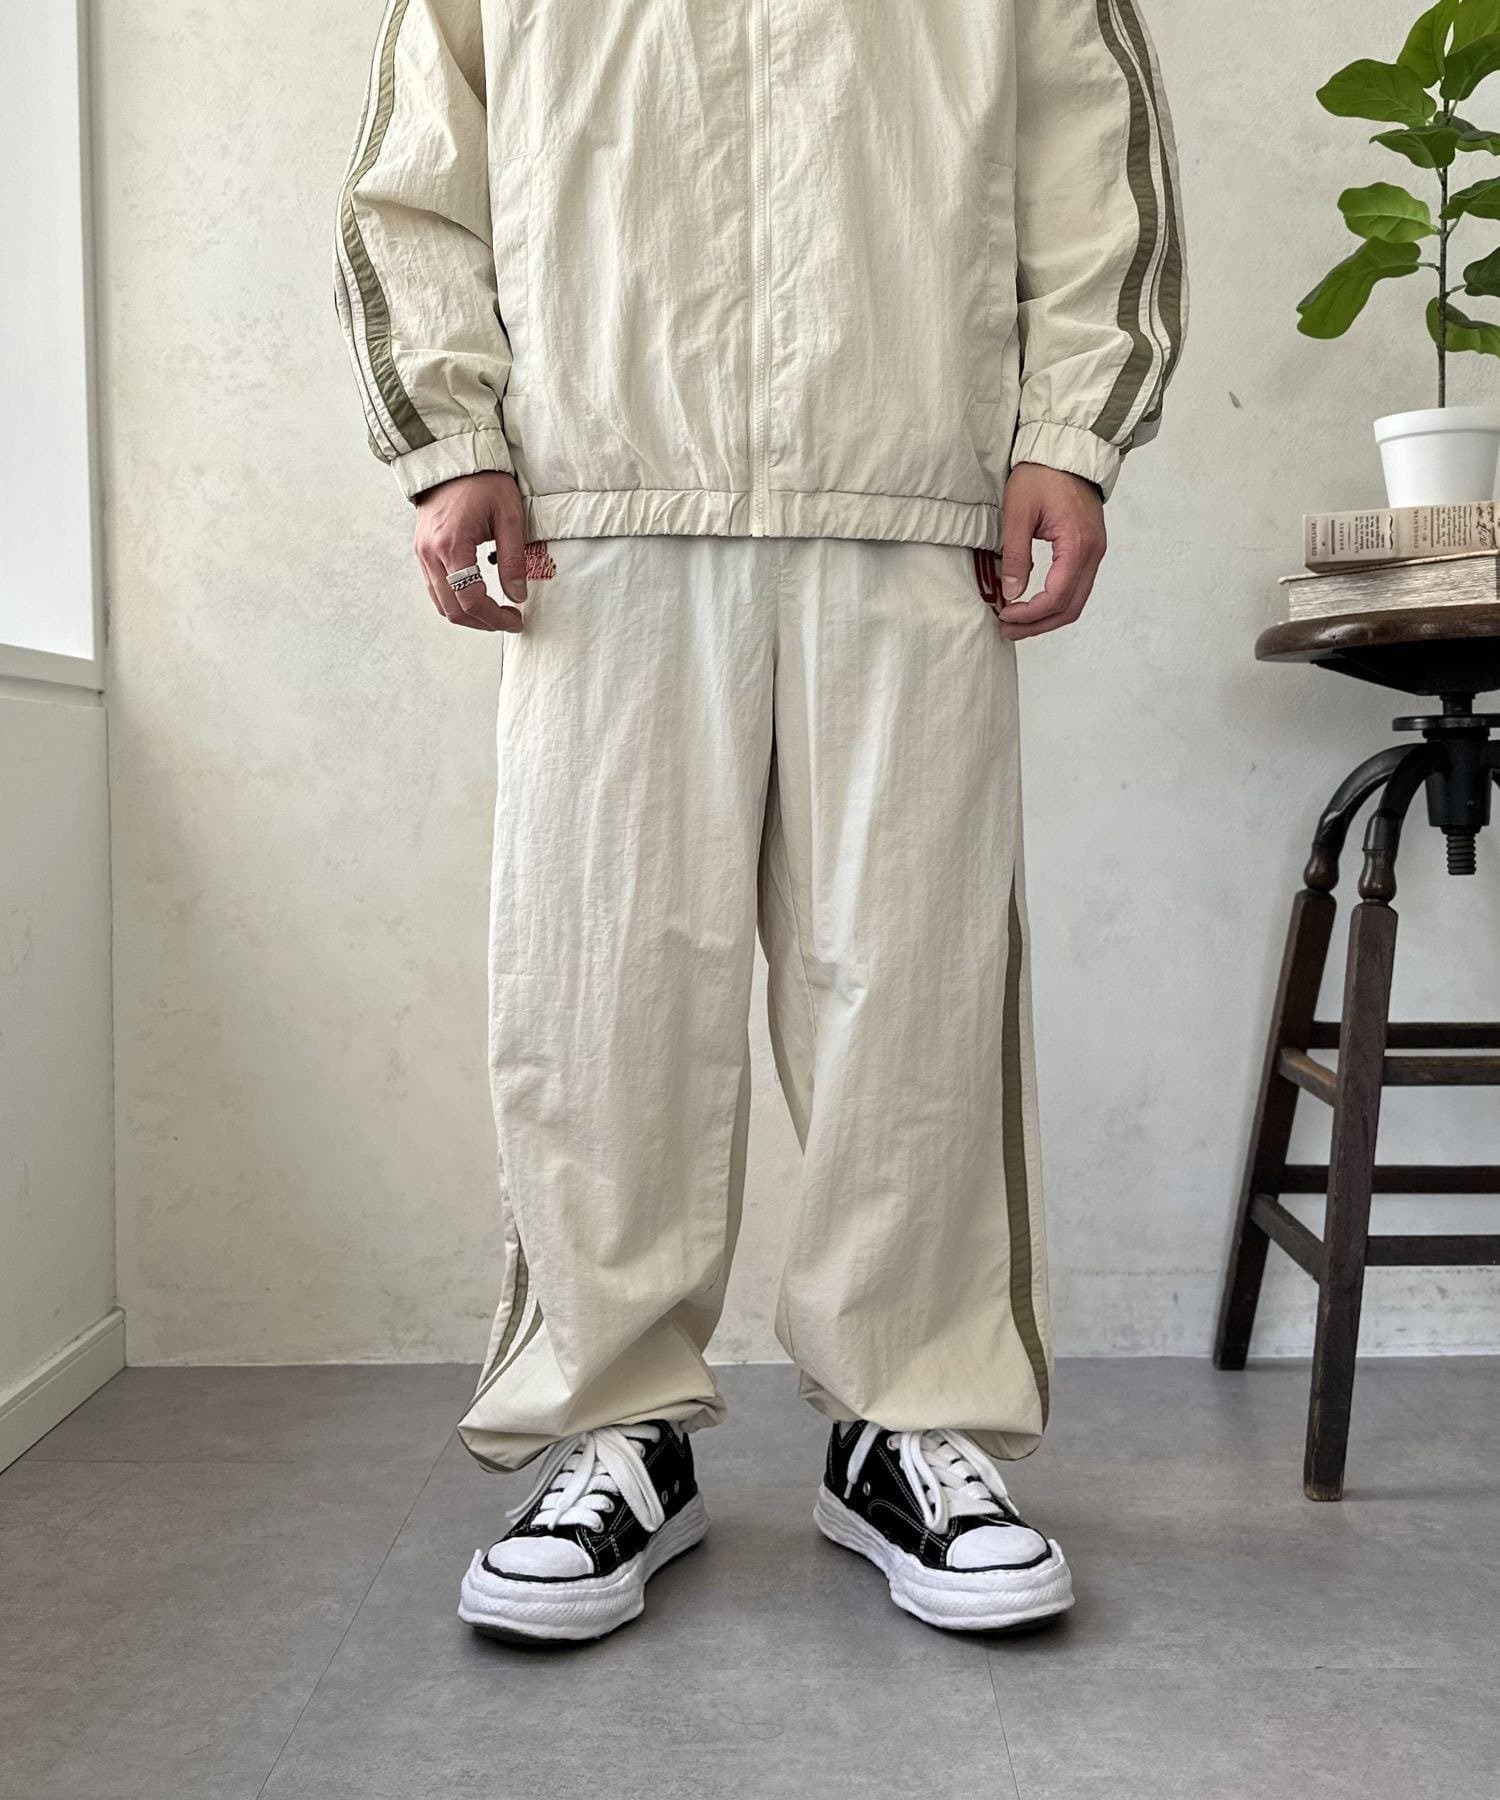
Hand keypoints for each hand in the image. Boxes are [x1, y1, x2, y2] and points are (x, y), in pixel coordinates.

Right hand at [413, 471, 527, 631]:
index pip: (470, 600)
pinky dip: (456, 600)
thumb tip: (517, 596)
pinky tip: (479, 596)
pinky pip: (436, 589)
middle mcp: (430, 553)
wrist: (453, 459)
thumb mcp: (509, 516)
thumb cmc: (483, 482)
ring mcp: (422, 554)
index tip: (516, 619)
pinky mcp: (422, 551)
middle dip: (482, 622)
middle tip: (509, 620)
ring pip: (441, 603)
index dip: (495, 617)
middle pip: (452, 609)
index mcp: (451, 545)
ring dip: (468, 615)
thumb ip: (512, 559)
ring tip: (496, 612)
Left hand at [995, 463, 1106, 640]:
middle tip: (1007, 630)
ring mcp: (1095, 552)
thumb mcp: (1018, 512)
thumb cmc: (1042, 474)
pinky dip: (1055, 602)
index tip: (1004, 615)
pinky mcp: (1090, 550)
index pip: (1056, 597)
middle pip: (1070, 608)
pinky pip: (1077, 587)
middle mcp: (1093, 553)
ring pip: (1075, 601)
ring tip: (1016, 622)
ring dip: (1046, 617)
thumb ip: (1015, 555)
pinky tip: (1032, 604)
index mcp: (1077, 544)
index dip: (1029, 614)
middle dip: (1037, 625)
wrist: (1067, 450)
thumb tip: (1012, 593)